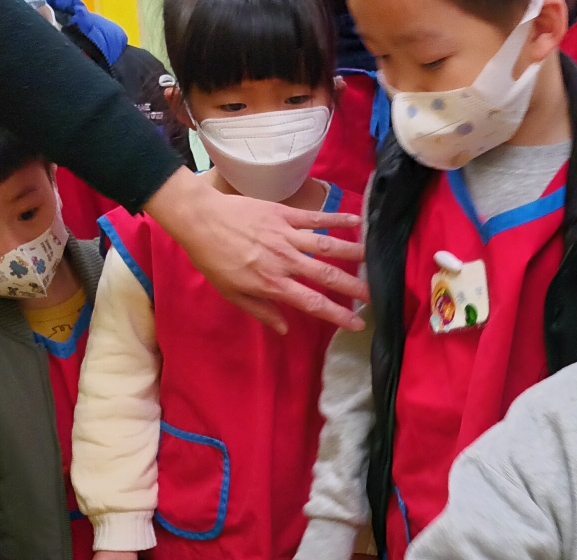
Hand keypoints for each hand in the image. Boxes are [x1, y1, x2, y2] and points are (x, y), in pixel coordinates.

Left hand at [144, 170, 368, 333]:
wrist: (200, 220)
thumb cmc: (213, 260)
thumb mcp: (232, 293)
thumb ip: (261, 311)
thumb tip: (285, 328)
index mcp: (273, 284)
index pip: (312, 303)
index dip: (337, 315)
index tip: (357, 324)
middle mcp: (285, 261)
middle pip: (327, 276)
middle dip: (354, 287)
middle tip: (376, 295)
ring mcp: (287, 235)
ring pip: (327, 245)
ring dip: (353, 251)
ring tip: (375, 257)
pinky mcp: (285, 214)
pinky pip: (315, 217)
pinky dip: (336, 217)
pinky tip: (356, 218)